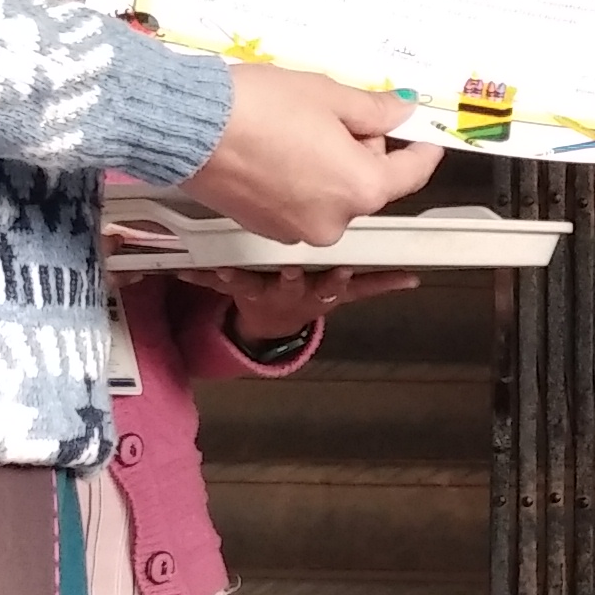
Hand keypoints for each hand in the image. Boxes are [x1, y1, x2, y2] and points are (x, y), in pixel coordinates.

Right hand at [180, 63, 444, 250]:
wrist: (191, 127)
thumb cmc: (258, 108)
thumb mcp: (328, 96)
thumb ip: (373, 110)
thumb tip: (400, 111)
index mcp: (360, 189)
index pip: (410, 175)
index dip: (421, 150)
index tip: (423, 136)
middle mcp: (333, 221)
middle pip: (365, 183)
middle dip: (357, 149)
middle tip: (332, 112)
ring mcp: (296, 230)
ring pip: (329, 194)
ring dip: (325, 165)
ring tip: (294, 128)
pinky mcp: (264, 228)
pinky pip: (297, 202)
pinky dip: (296, 179)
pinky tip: (273, 148)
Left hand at [185, 263, 419, 340]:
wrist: (274, 324)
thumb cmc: (310, 295)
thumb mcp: (345, 297)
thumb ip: (378, 284)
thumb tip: (414, 279)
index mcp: (316, 292)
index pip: (332, 287)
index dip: (336, 282)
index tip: (342, 272)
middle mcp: (288, 292)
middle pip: (291, 286)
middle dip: (290, 279)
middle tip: (288, 269)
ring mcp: (260, 291)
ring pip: (249, 284)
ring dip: (237, 279)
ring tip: (223, 271)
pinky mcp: (235, 288)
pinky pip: (212, 281)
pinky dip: (197, 277)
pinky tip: (181, 270)